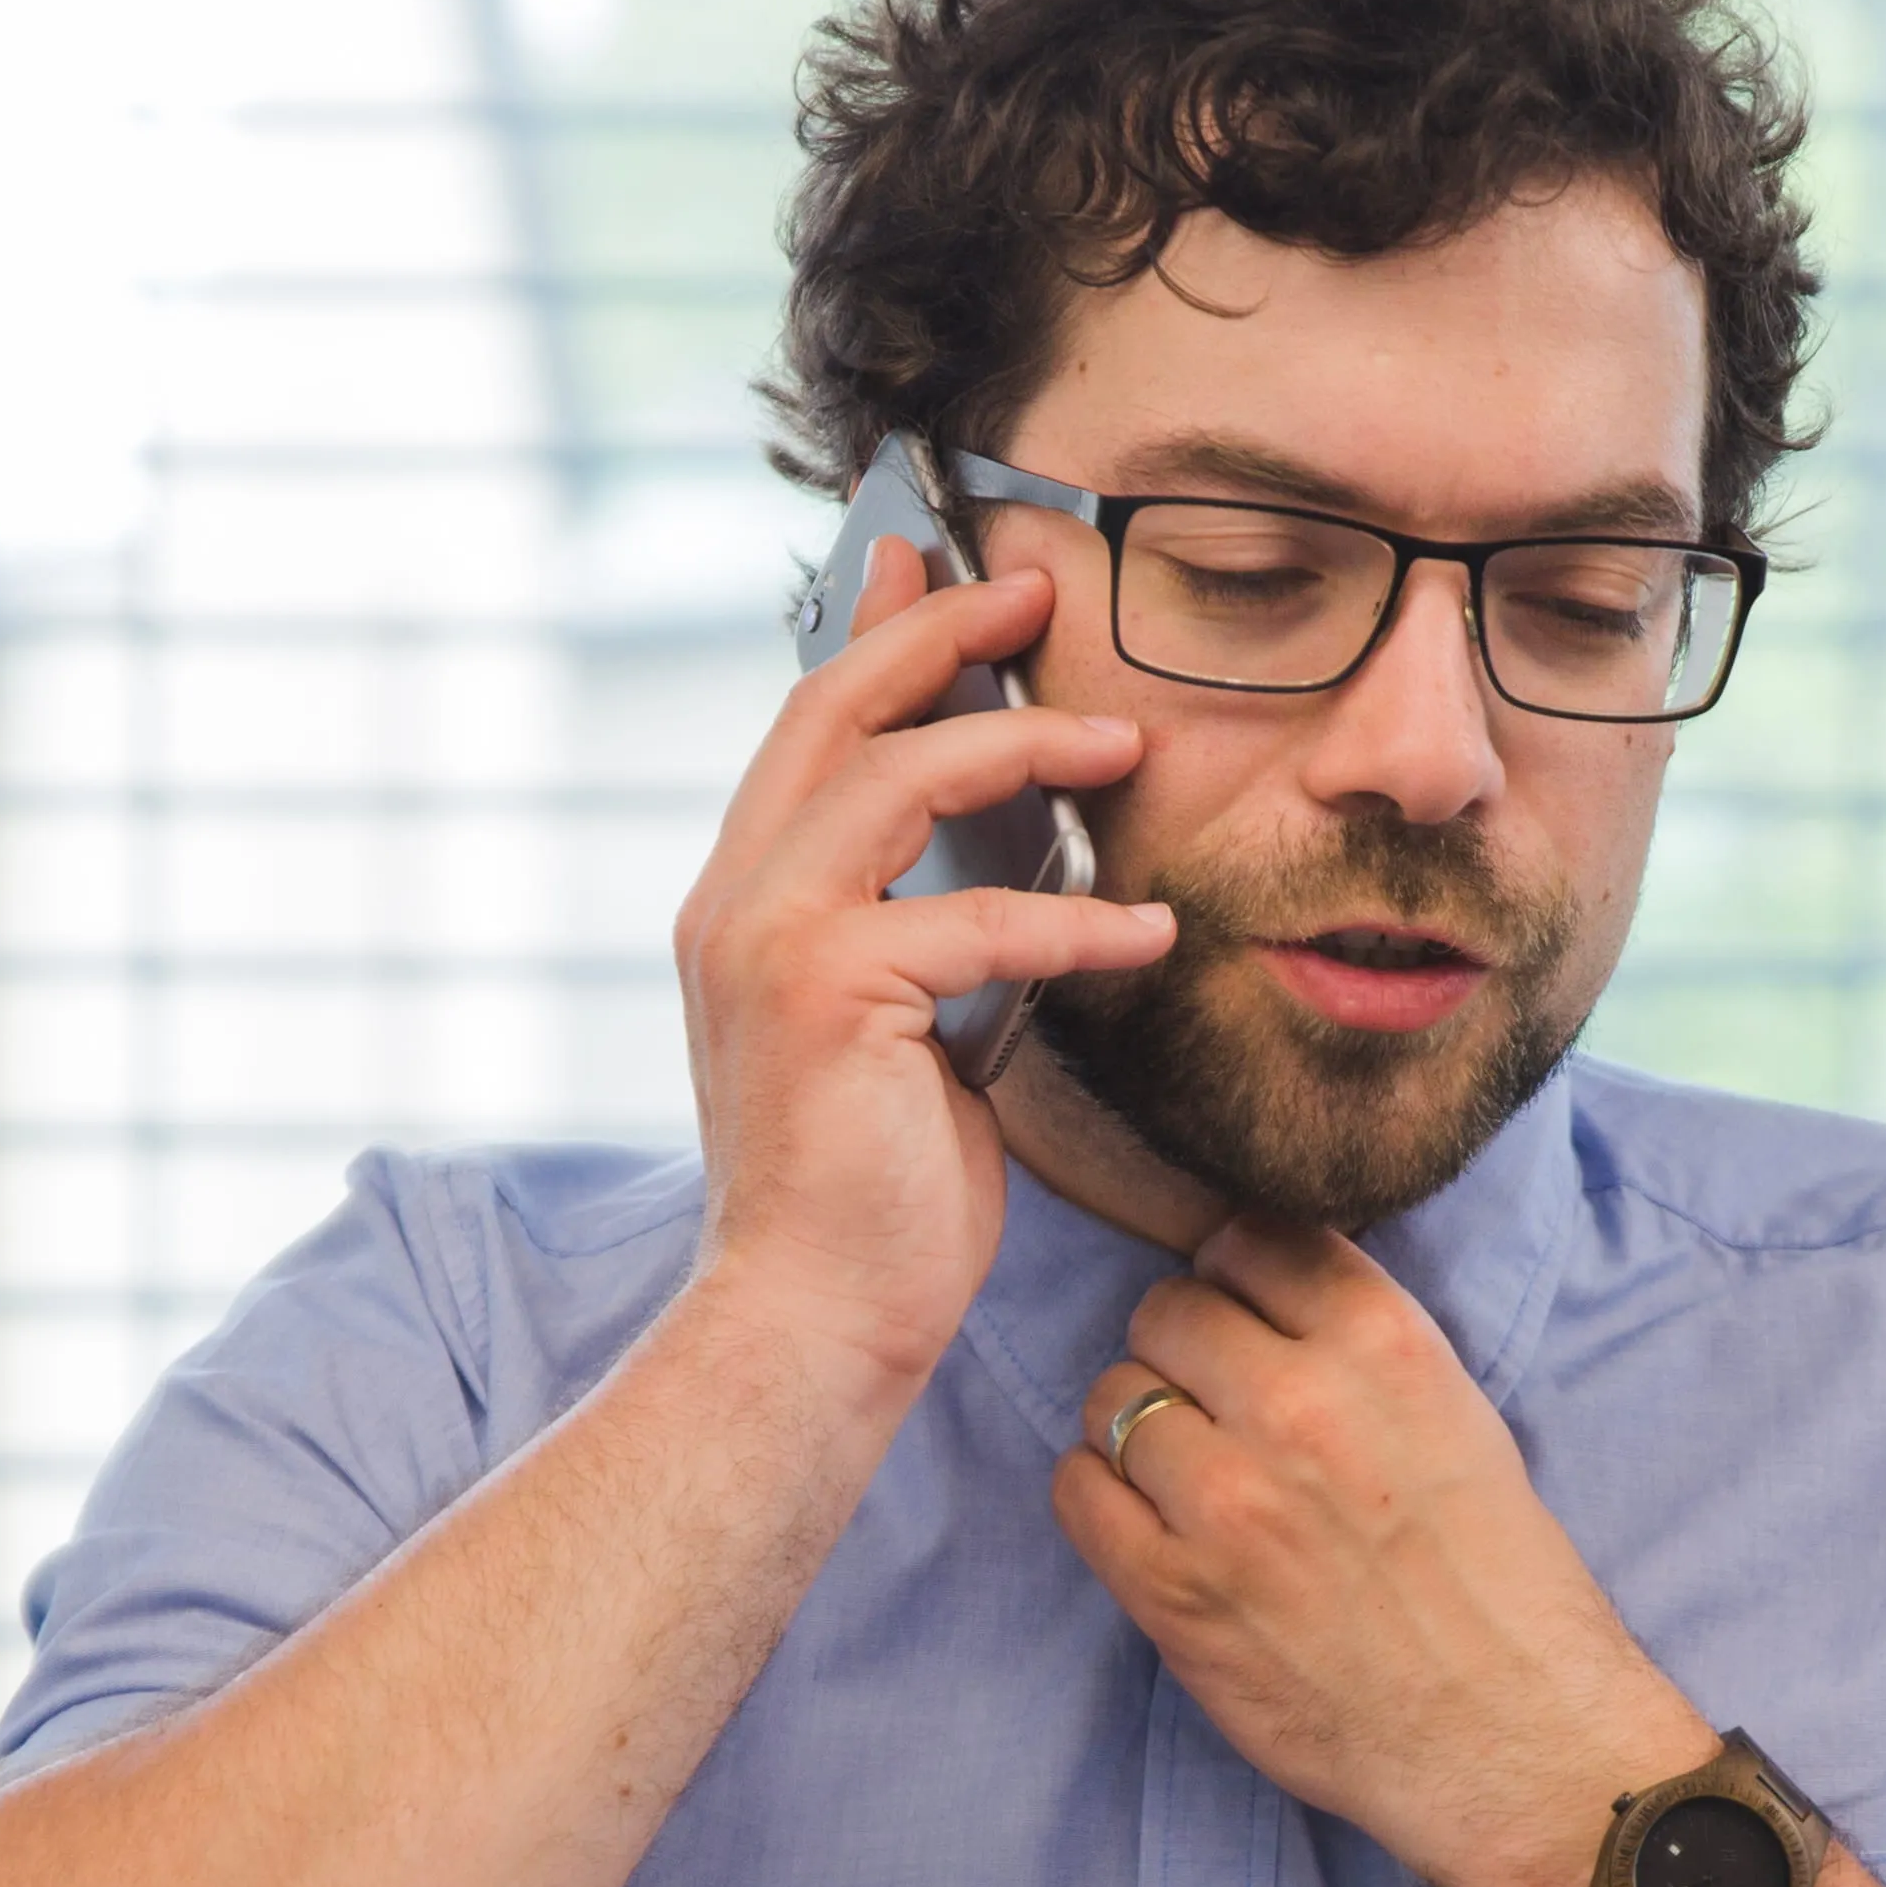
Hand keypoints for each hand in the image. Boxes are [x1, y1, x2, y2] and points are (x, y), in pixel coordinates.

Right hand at [678, 544, 1173, 1402]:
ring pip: (900, 779)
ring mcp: (768, 939)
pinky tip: (1152, 931)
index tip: (941, 564)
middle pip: (837, 710)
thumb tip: (996, 873)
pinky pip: (977, 919)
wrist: (811, 1322)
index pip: (806, 729)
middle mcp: (733, 900)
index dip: (874, 633)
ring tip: (1128, 748)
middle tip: (1040, 595)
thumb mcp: (900, 1034)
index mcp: (742, 901)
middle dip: (941, 632)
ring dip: (1025, 747)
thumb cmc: (871, 1198)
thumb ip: (920, 938)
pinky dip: (1076, 919)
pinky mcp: (828, 993)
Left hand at [1058, 1219, 1715, 1886]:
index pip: (1249, 1237)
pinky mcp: (1172, 1591)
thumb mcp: (1459, 1417)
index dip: (1236, 1278)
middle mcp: (1298, 1406)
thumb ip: (1356, 1343)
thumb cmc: (1496, 1584)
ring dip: (1136, 1429)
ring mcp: (1226, 1501)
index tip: (1246, 1320)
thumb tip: (1253, 1286)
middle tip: (1215, 1410)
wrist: (1508, 1739)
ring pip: (1113, 1396)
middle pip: (1166, 1310)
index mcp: (1384, 1347)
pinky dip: (1099, 1497)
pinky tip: (1148, 1526)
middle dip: (1183, 1352)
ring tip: (1186, 1478)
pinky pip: (1076, 1490)